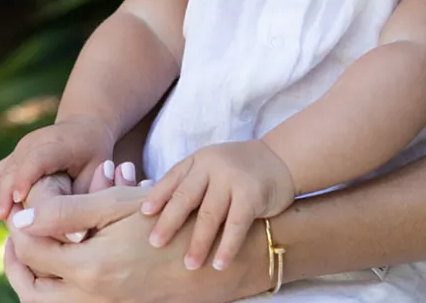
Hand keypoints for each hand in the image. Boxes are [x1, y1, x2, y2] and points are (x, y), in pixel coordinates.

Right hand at [0, 115, 114, 220]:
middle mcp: (36, 141)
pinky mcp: (14, 155)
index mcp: (60, 143)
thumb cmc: (94, 155)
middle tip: (8, 224)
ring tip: (4, 220)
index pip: (36, 159)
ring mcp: (22, 146)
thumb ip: (84, 201)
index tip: (16, 201)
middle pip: (14, 168)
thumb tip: (75, 238)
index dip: (25, 178)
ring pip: (2, 172)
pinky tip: (1, 212)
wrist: (85, 128)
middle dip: (7, 195)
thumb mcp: (98, 173)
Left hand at [5, 189, 270, 302]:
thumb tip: (21, 218)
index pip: (32, 251)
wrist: (213, 255)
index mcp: (90, 268)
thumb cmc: (170, 219)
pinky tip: (66, 259)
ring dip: (34, 277)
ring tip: (35, 248)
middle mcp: (91, 297)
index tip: (22, 207)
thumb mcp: (120, 205)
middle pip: (30, 290)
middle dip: (16, 263)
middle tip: (15, 236)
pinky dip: (57, 286)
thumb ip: (68, 211)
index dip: (20, 226)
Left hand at [140, 140, 294, 270]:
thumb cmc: (238, 170)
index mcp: (199, 161)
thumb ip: (190, 184)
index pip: (173, 179)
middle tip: (155, 244)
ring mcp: (233, 178)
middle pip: (186, 196)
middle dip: (169, 222)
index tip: (144, 215)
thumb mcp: (211, 167)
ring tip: (189, 265)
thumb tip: (152, 214)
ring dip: (198, 242)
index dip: (158, 197)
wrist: (280, 159)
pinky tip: (220, 264)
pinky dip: (227, 246)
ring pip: (210, 214)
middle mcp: (213, 165)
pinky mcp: (252, 193)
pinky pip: (236, 224)